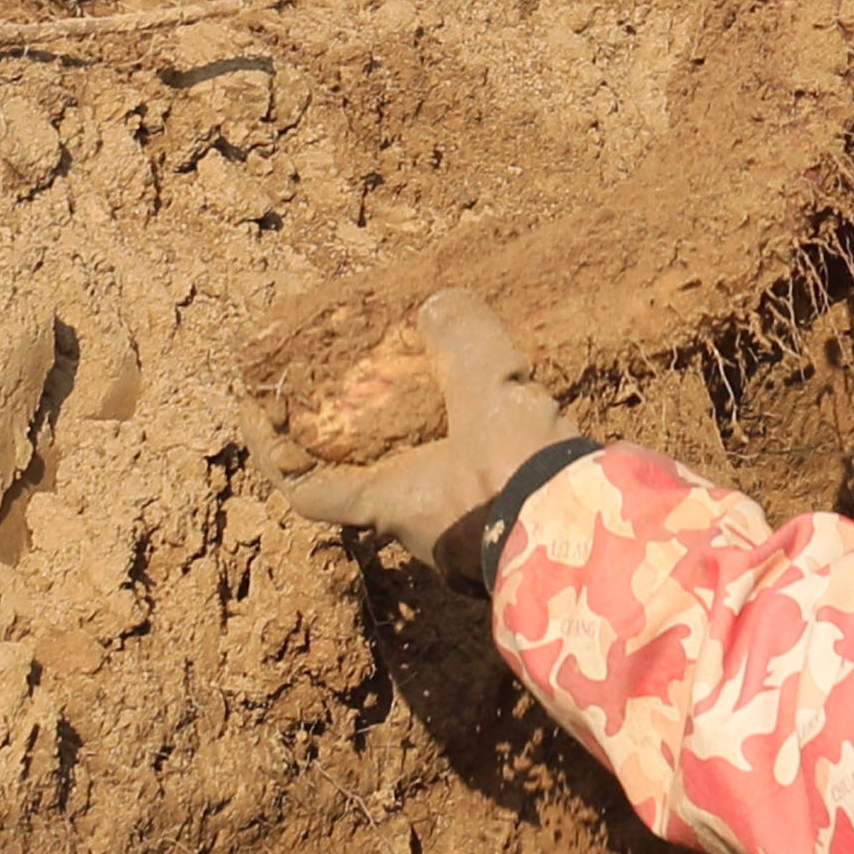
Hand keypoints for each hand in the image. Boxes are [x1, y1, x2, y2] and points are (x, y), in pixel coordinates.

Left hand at [272, 291, 577, 581]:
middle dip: (373, 437)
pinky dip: (488, 459)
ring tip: (464, 392)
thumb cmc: (519, 483)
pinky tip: (518, 423)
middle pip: (373, 483)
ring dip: (439, 445)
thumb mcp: (487, 395)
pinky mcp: (517, 539)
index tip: (258, 412)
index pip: (306, 488)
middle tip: (381, 384)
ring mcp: (469, 544)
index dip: (274, 451)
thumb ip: (463, 344)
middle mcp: (421, 531)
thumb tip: (440, 305)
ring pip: (436, 488)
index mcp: (391, 503)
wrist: (595, 548)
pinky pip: (485, 495)